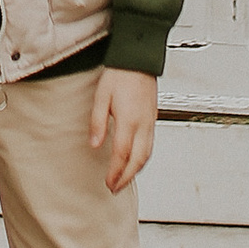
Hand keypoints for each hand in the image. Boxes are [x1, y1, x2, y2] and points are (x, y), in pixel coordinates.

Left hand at [89, 67, 158, 195]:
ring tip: (123, 180)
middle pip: (138, 160)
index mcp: (129, 120)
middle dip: (126, 177)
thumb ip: (98, 122)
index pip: (122, 154)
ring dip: (135, 171)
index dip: (115, 172)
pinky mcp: (153, 119)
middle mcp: (143, 124)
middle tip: (115, 188)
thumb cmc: (119, 74)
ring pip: (147, 155)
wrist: (138, 59)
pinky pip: (150, 145)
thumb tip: (95, 145)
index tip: (108, 183)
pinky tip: (134, 161)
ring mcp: (150, 122)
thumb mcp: (101, 96)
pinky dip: (142, 159)